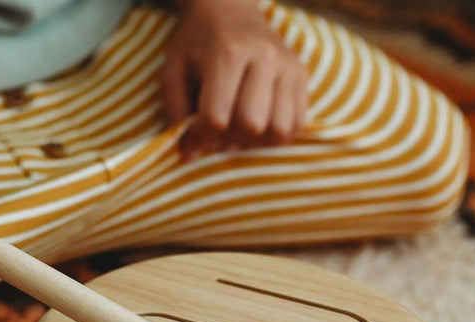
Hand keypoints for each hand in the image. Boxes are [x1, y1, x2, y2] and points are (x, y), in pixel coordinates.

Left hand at [160, 0, 307, 159]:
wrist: (229, 8)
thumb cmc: (196, 43)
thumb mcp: (172, 70)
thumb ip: (175, 112)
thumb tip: (189, 154)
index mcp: (228, 52)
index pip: (216, 117)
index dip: (200, 139)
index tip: (190, 141)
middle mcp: (264, 57)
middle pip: (251, 125)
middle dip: (228, 141)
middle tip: (215, 136)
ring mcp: (288, 65)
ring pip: (278, 130)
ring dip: (255, 142)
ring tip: (236, 133)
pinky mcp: (301, 75)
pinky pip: (296, 125)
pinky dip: (275, 137)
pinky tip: (256, 127)